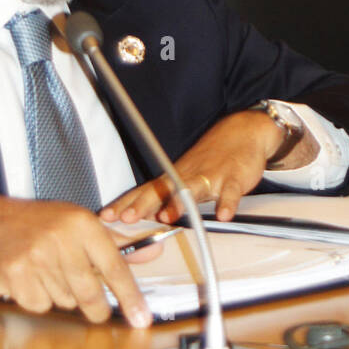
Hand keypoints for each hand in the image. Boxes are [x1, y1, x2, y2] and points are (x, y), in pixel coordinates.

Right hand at [0, 193, 151, 327]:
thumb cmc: (43, 224)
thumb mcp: (82, 223)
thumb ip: (118, 242)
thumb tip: (154, 253)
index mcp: (82, 224)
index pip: (114, 266)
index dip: (129, 295)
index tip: (141, 318)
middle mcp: (60, 240)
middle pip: (90, 292)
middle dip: (96, 308)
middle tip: (96, 309)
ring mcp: (35, 258)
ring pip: (65, 301)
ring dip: (63, 296)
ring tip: (49, 273)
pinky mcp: (15, 276)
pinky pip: (39, 305)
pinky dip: (39, 299)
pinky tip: (30, 279)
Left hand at [100, 109, 304, 225]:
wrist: (243, 131)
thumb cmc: (211, 158)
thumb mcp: (184, 175)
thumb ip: (165, 197)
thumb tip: (142, 217)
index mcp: (174, 177)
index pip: (144, 191)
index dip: (124, 203)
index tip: (105, 216)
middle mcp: (187, 176)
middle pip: (162, 190)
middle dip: (143, 204)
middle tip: (126, 217)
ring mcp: (211, 176)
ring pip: (192, 189)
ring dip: (179, 202)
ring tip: (168, 217)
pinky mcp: (234, 177)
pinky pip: (230, 191)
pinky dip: (228, 203)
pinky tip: (224, 215)